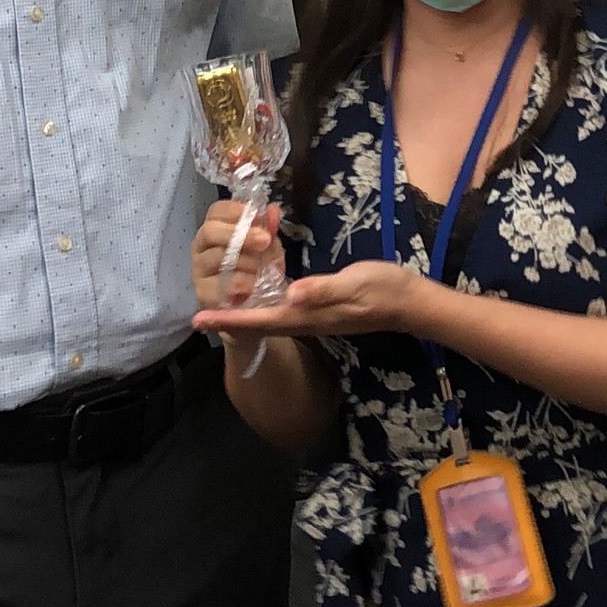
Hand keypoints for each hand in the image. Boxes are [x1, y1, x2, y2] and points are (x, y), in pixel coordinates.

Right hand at [192, 198, 285, 309]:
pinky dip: (242, 283)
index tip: (255, 214)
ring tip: (261, 269)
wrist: (251, 305)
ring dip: (246, 262)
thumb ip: (268, 230)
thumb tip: (273, 210)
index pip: (216, 211)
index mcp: (215, 229)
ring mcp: (199, 269)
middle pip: (210, 231)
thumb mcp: (267, 248)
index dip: (234, 210)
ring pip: (217, 258)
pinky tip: (253, 286)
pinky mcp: (202, 292)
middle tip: (264, 240)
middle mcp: (201, 246)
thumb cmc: (255, 270)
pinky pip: (222, 284)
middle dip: (240, 234)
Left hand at [195, 258, 431, 338]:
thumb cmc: (383, 289)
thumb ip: (323, 289)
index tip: (199, 320)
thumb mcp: (354, 283)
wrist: (408, 303)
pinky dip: (264, 302)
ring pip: (269, 318)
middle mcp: (304, 320)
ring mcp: (312, 317)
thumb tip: (291, 295)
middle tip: (198, 318)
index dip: (229, 319)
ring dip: (243, 313)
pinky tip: (258, 293)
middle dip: (228, 320)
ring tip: (218, 307)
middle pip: (257, 323)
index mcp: (307, 314)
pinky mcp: (319, 309)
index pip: (259, 320)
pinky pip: (284, 310)